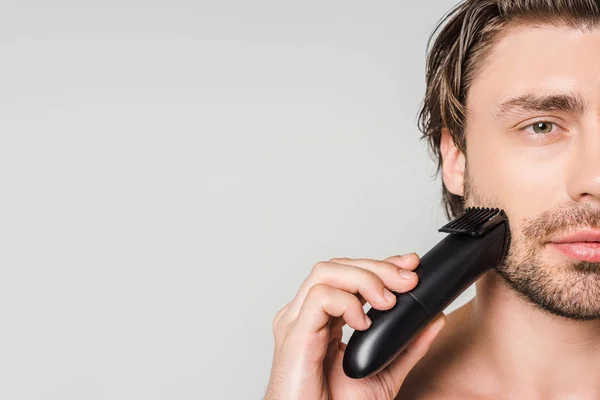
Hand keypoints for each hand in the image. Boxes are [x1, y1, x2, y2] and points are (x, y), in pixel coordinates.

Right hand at [265, 253, 446, 398]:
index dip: (379, 264)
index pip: (347, 275)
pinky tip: (363, 323)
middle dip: (377, 267)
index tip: (410, 265)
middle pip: (338, 266)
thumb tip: (434, 319)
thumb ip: (407, 346)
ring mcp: (297, 321)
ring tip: (388, 301)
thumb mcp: (384, 374)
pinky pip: (319, 297)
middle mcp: (306, 314)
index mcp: (322, 319)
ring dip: (364, 278)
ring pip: (326, 272)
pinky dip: (347, 302)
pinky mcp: (294, 334)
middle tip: (408, 281)